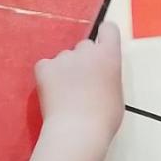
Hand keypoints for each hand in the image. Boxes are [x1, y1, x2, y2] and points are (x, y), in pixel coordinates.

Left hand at [34, 25, 124, 154]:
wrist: (77, 131)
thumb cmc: (104, 118)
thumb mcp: (117, 92)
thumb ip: (108, 75)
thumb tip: (99, 75)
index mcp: (109, 55)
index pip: (108, 29)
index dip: (105, 37)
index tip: (102, 49)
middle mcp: (86, 50)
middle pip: (84, 46)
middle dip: (84, 60)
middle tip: (82, 83)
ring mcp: (63, 57)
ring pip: (64, 58)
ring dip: (65, 70)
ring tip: (65, 94)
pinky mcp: (44, 67)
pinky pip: (45, 66)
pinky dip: (48, 75)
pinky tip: (51, 92)